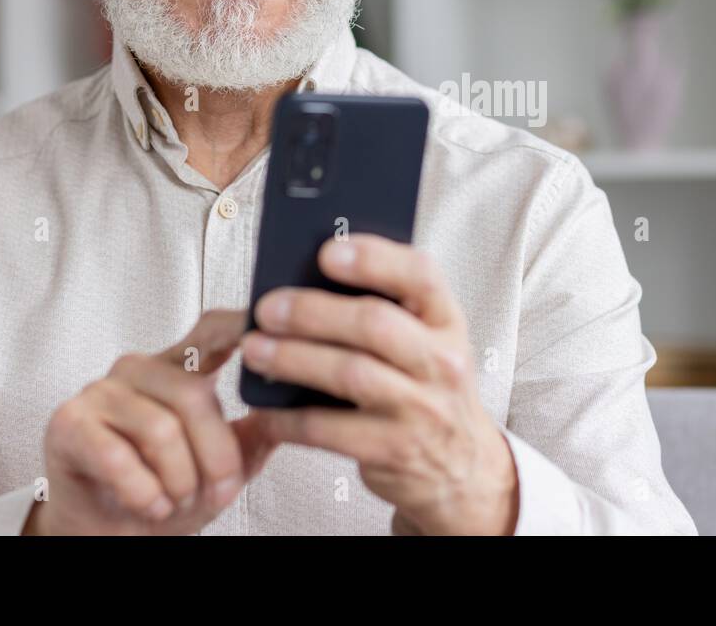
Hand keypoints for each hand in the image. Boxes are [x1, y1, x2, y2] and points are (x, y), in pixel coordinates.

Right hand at [26, 309, 284, 534]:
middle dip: (217, 458)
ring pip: (161, 429)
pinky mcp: (69, 423)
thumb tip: (291, 406)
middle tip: (218, 493)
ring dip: (179, 481)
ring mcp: (102, 391)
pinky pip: (117, 456)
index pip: (212, 330)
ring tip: (176, 501)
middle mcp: (141, 369)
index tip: (264, 331)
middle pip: (195, 396)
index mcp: (181, 369)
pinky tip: (149, 504)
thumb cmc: (165, 489)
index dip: (238, 326)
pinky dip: (143, 492)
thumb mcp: (223, 466)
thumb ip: (256, 433)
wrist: (108, 531)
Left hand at [242, 236, 519, 535]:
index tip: (327, 252)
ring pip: (350, 373)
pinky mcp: (394, 450)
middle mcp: (443, 362)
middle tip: (267, 308)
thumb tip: (309, 279)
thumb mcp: (427, 341)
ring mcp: (421, 409)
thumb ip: (387, 309)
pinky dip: (289, 418)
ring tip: (254, 349)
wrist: (460, 465)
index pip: (421, 275)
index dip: (374, 258)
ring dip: (293, 358)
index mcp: (447, 321)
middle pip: (375, 324)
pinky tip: (266, 409)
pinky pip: (330, 429)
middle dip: (313, 312)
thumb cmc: (427, 387)